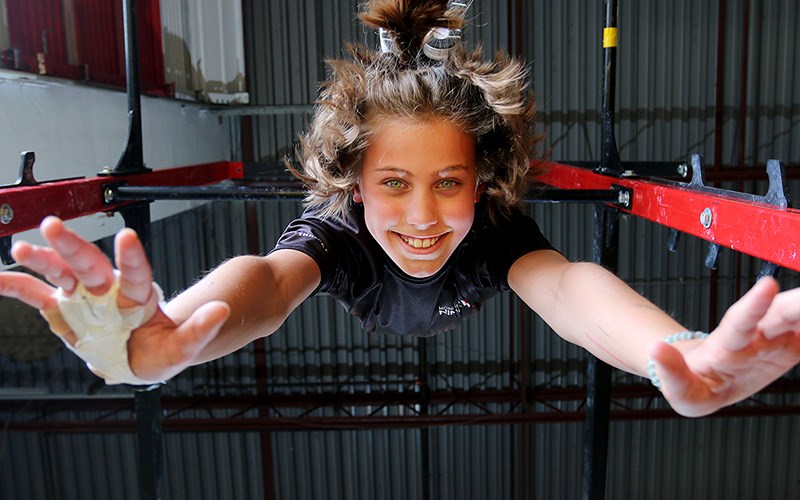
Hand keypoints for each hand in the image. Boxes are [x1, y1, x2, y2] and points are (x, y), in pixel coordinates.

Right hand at [0, 216, 230, 382]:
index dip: (131, 256)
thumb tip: (223, 310)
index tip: (126, 236)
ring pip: (62, 273)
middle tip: (55, 225)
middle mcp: (109, 291)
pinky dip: (15, 286)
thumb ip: (199, 329)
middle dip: (74, 245)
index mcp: (139, 297)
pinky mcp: (63, 312)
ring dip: (43, 259)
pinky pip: (35, 295)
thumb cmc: (162, 349)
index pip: (136, 272)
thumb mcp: (183, 347)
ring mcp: (84, 298)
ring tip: (22, 248)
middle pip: (92, 265)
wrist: (141, 355)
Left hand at [649, 276, 799, 416]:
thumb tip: (655, 351)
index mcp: (728, 346)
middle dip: (799, 302)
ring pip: (797, 320)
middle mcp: (755, 337)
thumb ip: (670, 372)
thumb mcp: (681, 389)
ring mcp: (775, 341)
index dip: (755, 305)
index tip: (767, 285)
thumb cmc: (694, 380)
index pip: (741, 322)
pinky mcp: (790, 348)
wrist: (708, 378)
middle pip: (780, 314)